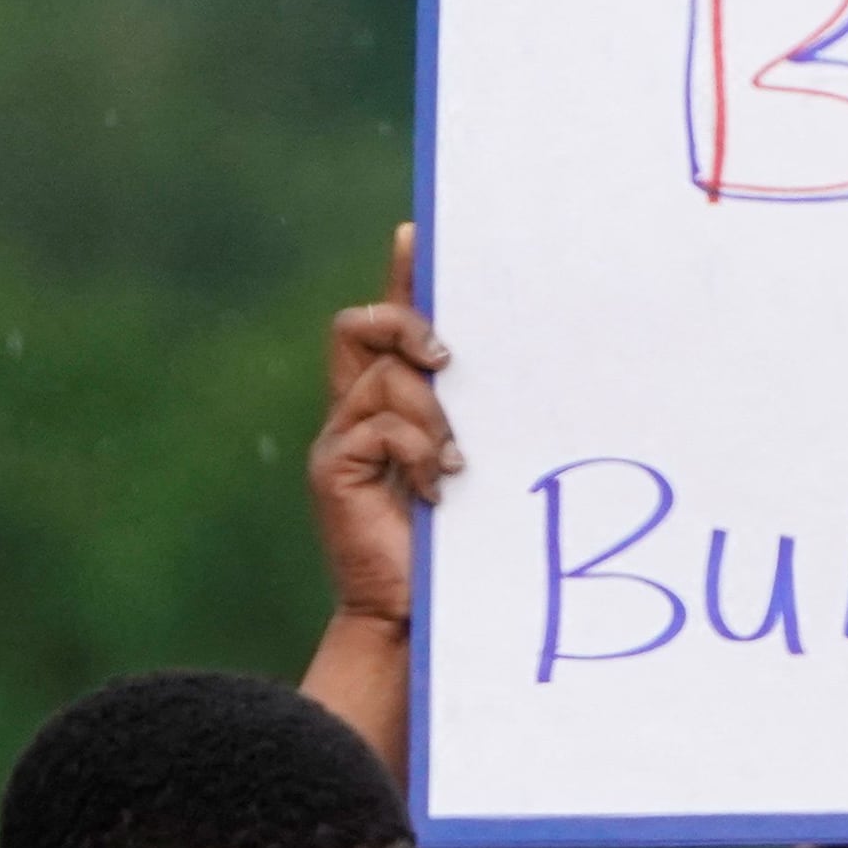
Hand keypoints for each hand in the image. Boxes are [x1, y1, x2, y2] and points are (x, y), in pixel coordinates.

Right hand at [311, 221, 460, 629]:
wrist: (411, 614)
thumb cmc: (456, 542)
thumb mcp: (474, 462)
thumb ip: (474, 414)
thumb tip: (516, 359)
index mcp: (388, 401)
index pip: (385, 320)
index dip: (399, 275)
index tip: (418, 233)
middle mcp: (355, 409)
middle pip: (359, 325)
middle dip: (408, 325)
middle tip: (450, 359)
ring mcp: (339, 438)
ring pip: (386, 378)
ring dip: (431, 416)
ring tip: (454, 466)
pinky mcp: (331, 469)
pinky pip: (379, 426)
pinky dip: (416, 451)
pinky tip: (437, 490)